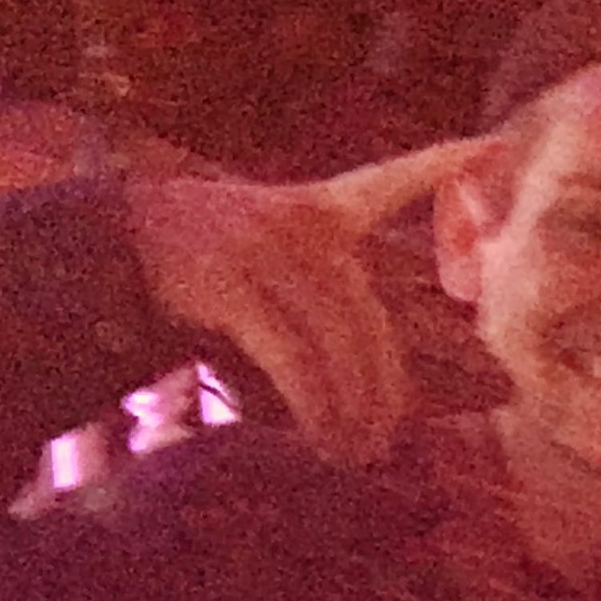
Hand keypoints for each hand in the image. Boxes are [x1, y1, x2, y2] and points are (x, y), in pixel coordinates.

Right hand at [128, 140, 487, 466]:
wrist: (109, 249)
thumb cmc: (204, 279)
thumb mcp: (273, 276)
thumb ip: (326, 311)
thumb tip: (379, 400)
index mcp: (317, 210)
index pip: (386, 183)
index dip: (439, 163)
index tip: (492, 144)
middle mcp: (300, 224)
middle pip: (368, 322)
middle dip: (383, 393)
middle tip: (383, 447)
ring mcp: (265, 248)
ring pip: (335, 347)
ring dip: (349, 412)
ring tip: (352, 456)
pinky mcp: (232, 282)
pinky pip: (293, 356)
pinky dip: (313, 405)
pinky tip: (323, 437)